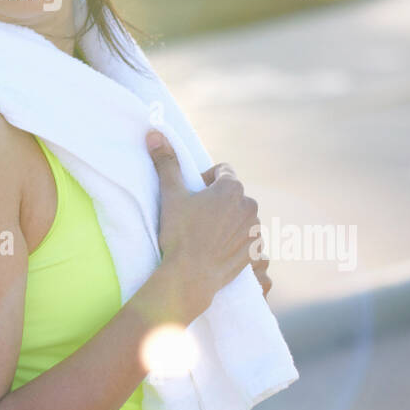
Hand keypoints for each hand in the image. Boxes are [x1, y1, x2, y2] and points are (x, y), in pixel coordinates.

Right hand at [148, 130, 264, 320]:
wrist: (190, 277)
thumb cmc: (180, 234)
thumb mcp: (171, 195)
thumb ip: (166, 162)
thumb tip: (154, 132)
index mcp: (232, 188)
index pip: (223, 171)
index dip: (206, 180)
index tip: (193, 194)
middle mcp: (249, 206)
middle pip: (233, 194)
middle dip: (218, 201)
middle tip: (196, 215)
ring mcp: (255, 230)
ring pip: (241, 216)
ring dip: (228, 220)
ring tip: (206, 234)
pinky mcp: (255, 252)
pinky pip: (248, 239)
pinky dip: (236, 240)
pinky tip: (217, 249)